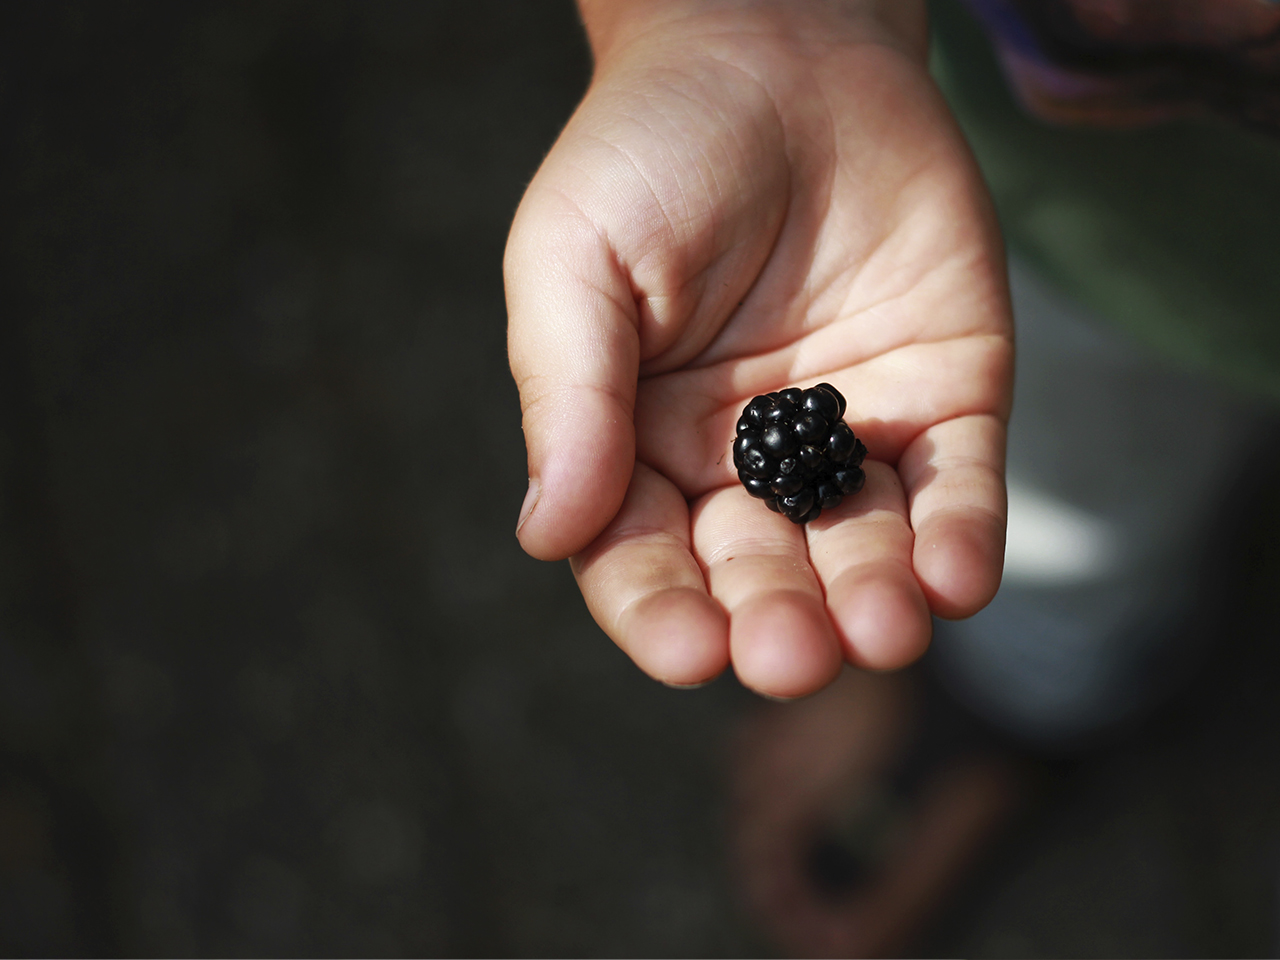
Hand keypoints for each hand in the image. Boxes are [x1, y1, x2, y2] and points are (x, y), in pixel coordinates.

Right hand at [505, 0, 1010, 697]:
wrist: (779, 42)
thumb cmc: (651, 149)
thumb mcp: (575, 261)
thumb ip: (567, 395)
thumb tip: (545, 531)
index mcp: (641, 444)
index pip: (643, 559)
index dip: (661, 612)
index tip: (690, 650)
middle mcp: (744, 458)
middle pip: (757, 571)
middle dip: (775, 620)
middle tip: (790, 653)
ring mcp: (847, 430)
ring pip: (860, 546)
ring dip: (872, 599)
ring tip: (880, 631)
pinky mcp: (942, 393)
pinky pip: (955, 483)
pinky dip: (959, 536)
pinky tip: (952, 579)